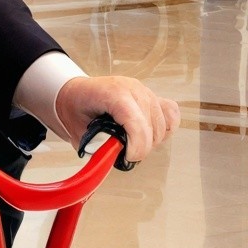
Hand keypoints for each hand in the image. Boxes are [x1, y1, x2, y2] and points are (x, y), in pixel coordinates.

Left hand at [52, 75, 177, 165]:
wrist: (76, 94)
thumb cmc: (76, 112)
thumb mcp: (79, 132)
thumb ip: (97, 146)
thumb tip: (114, 159)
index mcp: (111, 93)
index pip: (134, 119)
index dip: (137, 144)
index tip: (128, 157)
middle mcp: (132, 88)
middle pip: (151, 125)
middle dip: (141, 147)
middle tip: (125, 154)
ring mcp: (145, 91)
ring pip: (163, 124)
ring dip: (152, 141)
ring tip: (134, 144)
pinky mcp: (153, 96)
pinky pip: (171, 114)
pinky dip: (165, 129)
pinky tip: (149, 136)